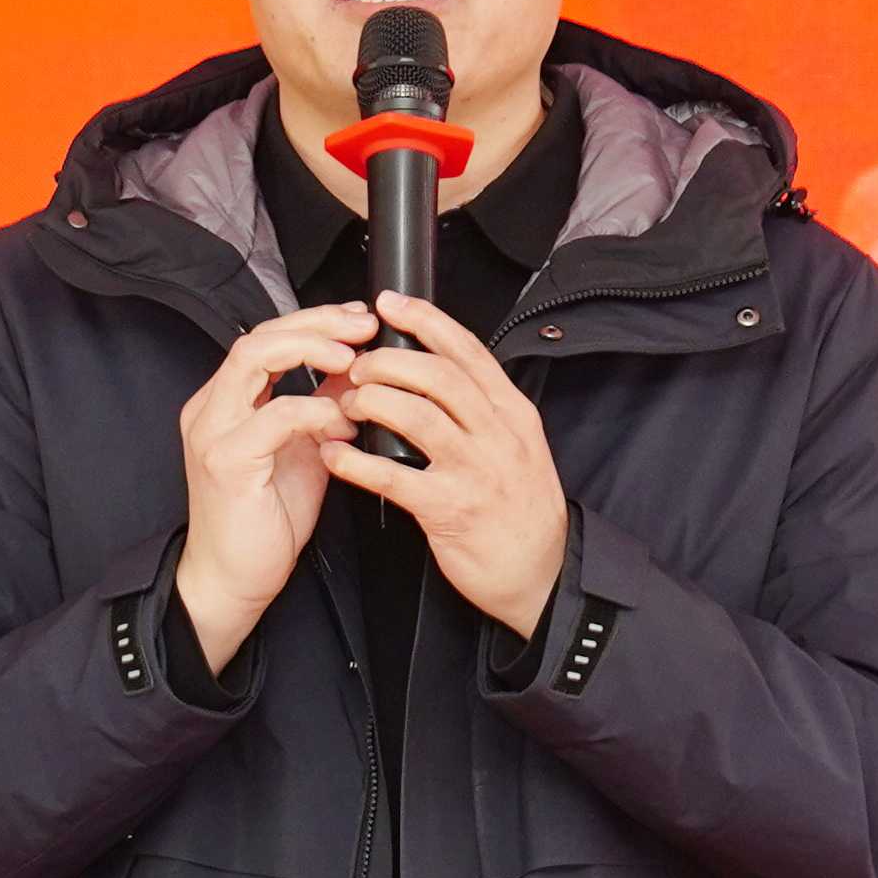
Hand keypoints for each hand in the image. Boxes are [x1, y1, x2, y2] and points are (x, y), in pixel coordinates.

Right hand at [176, 304, 370, 672]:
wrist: (234, 579)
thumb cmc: (266, 520)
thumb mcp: (304, 450)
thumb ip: (322, 408)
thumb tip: (356, 371)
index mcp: (226, 401)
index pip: (266, 337)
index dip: (314, 320)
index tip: (360, 319)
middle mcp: (211, 408)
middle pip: (259, 335)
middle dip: (317, 322)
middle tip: (364, 325)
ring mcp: (213, 431)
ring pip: (255, 358)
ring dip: (311, 350)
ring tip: (354, 358)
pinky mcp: (225, 460)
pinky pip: (274, 415)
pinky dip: (315, 410)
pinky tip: (343, 423)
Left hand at [325, 291, 570, 641]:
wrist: (543, 575)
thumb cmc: (521, 510)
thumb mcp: (518, 447)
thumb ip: (483, 410)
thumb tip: (435, 373)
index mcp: (512, 413)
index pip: (467, 351)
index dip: (425, 320)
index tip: (388, 302)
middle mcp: (498, 435)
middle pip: (438, 376)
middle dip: (388, 361)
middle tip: (356, 365)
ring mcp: (476, 471)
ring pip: (417, 416)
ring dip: (372, 401)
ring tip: (346, 403)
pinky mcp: (451, 510)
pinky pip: (394, 476)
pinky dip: (356, 462)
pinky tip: (333, 454)